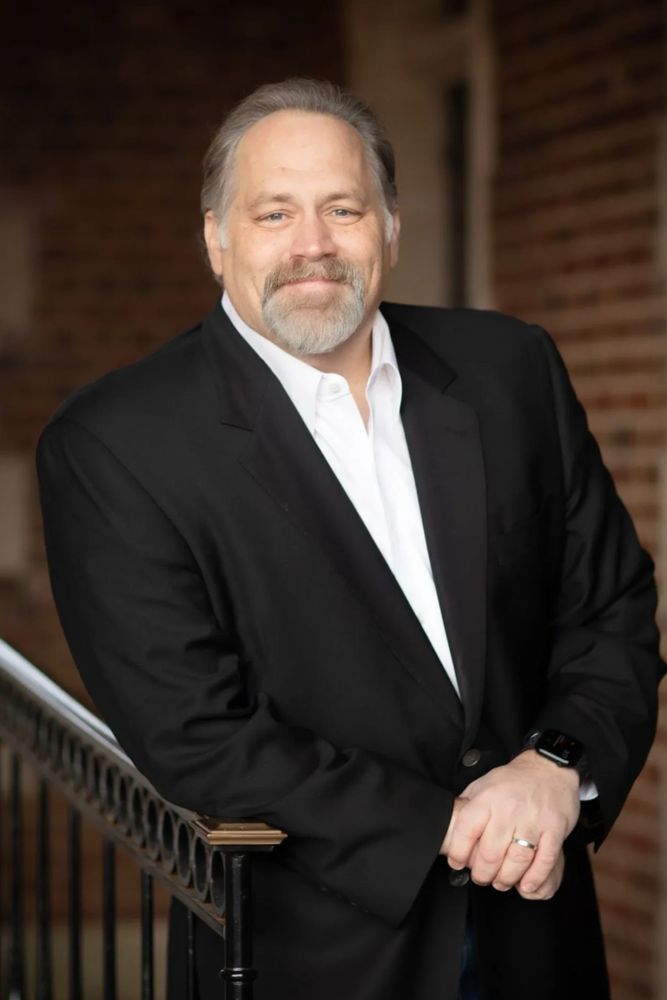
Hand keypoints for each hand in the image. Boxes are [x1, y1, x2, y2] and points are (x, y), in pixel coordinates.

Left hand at [442, 752, 578, 893]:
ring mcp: (533, 820)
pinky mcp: (554, 829)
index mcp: (488, 798)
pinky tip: (525, 883)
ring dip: (506, 879)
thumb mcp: (484, 784)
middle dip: (482, 873)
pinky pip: (544, 860)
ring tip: (501, 882)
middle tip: (481, 877)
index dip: (458, 852)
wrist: (549, 768)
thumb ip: (469, 807)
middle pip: (491, 853)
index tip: (457, 862)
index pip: (466, 830)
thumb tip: (450, 828)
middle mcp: (509, 809)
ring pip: (516, 861)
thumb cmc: (514, 780)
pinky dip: (534, 877)